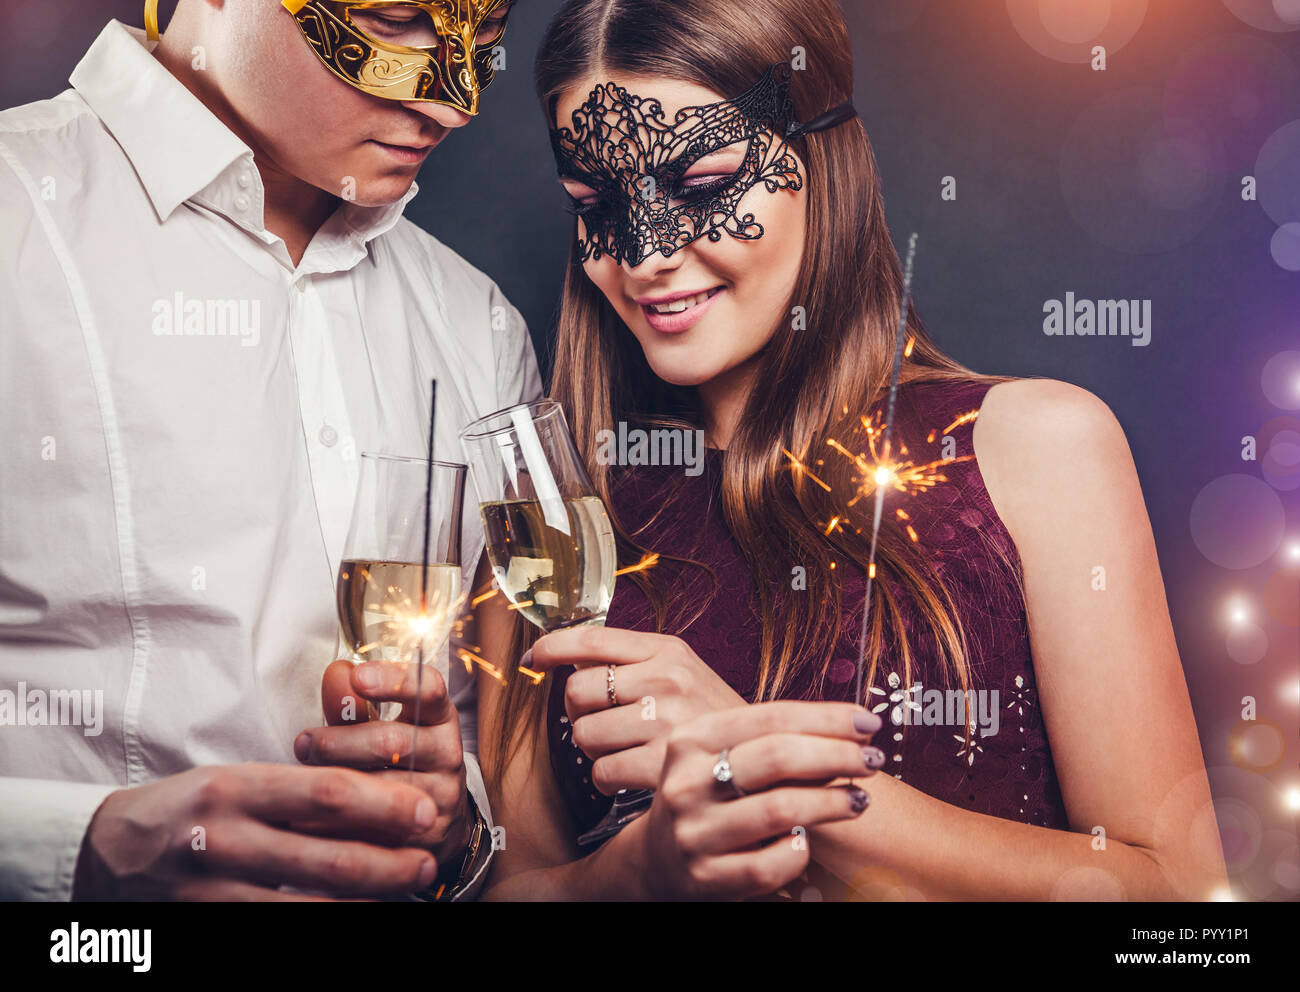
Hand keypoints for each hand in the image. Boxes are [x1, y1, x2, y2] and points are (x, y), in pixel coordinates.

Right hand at [72, 763, 439, 899]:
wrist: (108, 852)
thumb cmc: (190, 809)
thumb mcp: (237, 780)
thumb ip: (299, 790)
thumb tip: (379, 799)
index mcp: (236, 788)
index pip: (325, 793)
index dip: (384, 805)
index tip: (425, 809)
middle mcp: (224, 839)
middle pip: (328, 858)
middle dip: (389, 863)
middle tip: (426, 859)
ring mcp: (214, 890)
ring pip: (311, 906)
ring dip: (368, 900)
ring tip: (405, 890)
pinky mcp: (209, 924)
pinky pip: (279, 929)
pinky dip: (327, 922)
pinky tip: (358, 913)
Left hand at [295, 659, 471, 872]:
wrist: (434, 817)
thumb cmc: (397, 760)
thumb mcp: (382, 726)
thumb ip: (354, 704)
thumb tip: (336, 673)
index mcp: (438, 716)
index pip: (428, 688)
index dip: (394, 680)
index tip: (357, 676)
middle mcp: (448, 752)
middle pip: (391, 742)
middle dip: (338, 742)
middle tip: (304, 743)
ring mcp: (442, 795)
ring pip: (381, 788)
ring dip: (334, 784)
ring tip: (302, 783)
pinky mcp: (427, 833)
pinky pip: (375, 829)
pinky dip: (336, 824)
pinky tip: (309, 819)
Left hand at [524, 627, 746, 793]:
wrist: (762, 761)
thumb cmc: (710, 718)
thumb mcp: (681, 673)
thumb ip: (631, 663)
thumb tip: (562, 660)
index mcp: (667, 650)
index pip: (592, 638)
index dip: (552, 647)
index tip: (533, 658)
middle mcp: (667, 679)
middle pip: (577, 692)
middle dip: (578, 714)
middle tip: (601, 723)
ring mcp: (667, 720)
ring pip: (585, 735)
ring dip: (594, 751)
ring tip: (624, 750)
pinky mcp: (664, 764)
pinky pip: (602, 772)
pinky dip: (607, 779)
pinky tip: (630, 774)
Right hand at [635, 701, 884, 899]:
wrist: (656, 857)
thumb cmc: (710, 795)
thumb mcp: (721, 757)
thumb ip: (773, 740)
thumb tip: (853, 728)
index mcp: (691, 739)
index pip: (772, 717)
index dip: (827, 718)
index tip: (869, 723)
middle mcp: (687, 782)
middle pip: (778, 757)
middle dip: (837, 755)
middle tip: (873, 760)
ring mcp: (694, 832)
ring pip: (781, 810)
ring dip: (832, 803)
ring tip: (859, 799)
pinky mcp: (704, 877)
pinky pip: (771, 864)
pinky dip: (800, 851)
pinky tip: (808, 842)